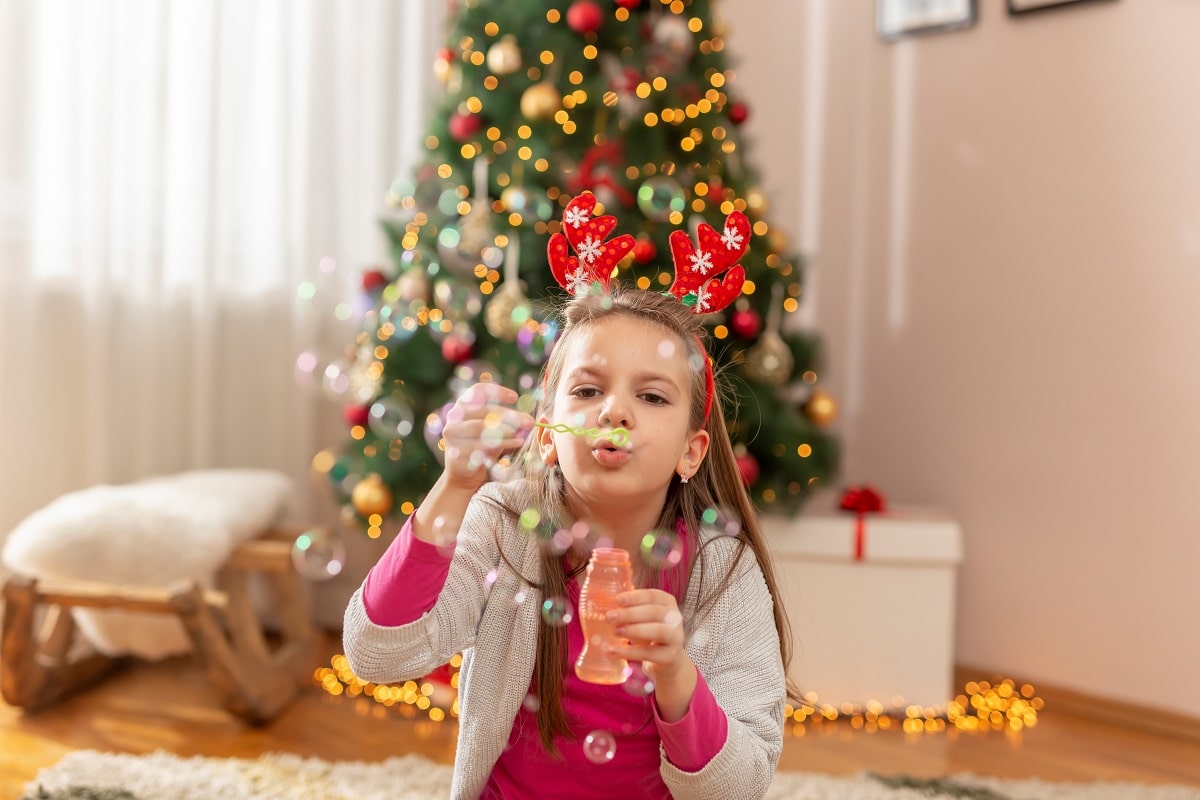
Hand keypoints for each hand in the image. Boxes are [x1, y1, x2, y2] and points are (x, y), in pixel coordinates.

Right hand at [441, 382, 533, 491]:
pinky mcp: (456, 451)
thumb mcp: (495, 429)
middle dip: (509, 416)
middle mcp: (454, 416)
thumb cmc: (481, 444)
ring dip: (505, 430)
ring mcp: (452, 434)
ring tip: (522, 434)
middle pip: (483, 411)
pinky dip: (503, 443)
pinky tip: (518, 442)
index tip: (515, 397)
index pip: (478, 391)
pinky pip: (481, 445)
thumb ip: (508, 422)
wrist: (463, 470)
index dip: (496, 392)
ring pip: (480, 428)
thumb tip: (527, 419)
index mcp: (463, 405)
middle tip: (529, 421)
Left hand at [609, 588, 697, 721]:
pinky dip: (629, 652)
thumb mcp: (642, 619)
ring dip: (634, 630)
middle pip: (654, 612)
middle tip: (609, 616)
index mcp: (667, 603)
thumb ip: (629, 610)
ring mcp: (676, 637)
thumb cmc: (650, 633)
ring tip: (615, 631)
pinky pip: (649, 653)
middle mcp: (675, 618)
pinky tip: (613, 651)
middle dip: (630, 614)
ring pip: (658, 631)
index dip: (635, 597)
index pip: (652, 596)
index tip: (617, 600)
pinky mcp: (670, 657)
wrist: (668, 660)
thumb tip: (604, 605)